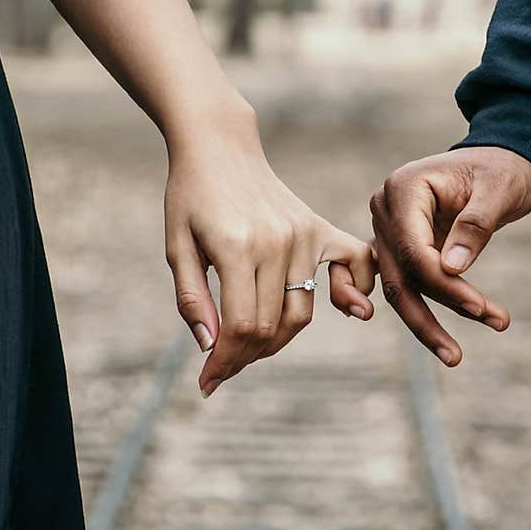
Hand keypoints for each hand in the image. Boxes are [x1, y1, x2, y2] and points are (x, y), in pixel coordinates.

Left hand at [165, 104, 375, 397]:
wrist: (219, 147)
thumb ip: (192, 299)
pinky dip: (354, 292)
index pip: (241, 326)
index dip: (225, 362)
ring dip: (277, 339)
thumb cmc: (190, 197)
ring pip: (301, 311)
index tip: (208, 383)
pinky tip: (348, 308)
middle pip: (271, 326)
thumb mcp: (176, 247)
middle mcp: (277, 242)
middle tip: (223, 365)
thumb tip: (211, 348)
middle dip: (245, 357)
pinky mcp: (318, 228)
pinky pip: (354, 265)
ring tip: (250, 345)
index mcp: (235, 247)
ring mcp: (303, 234)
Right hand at [369, 146, 530, 365]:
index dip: (444, 284)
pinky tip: (428, 339)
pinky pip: (400, 284)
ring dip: (426, 323)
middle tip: (456, 356)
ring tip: (455, 355)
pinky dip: (415, 310)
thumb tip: (451, 269)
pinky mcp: (398, 247)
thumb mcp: (499, 190)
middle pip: (399, 276)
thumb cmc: (502, 169)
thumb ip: (475, 226)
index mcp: (402, 189)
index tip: (479, 307)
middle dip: (429, 317)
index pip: (414, 249)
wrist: (500, 160)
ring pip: (398, 288)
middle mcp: (385, 210)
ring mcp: (387, 230)